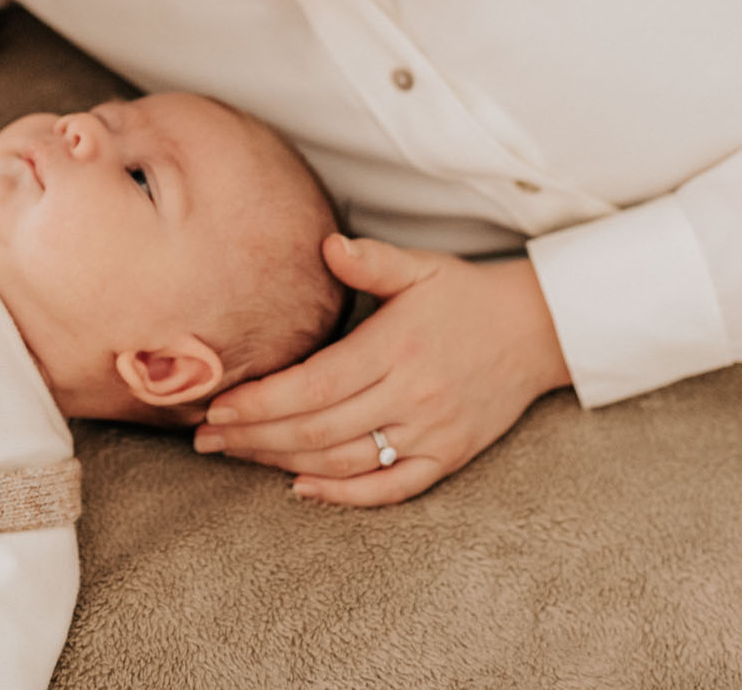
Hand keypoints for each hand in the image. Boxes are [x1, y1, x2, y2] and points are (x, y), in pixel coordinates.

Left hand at [194, 237, 569, 505]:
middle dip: (255, 437)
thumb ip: (372, 259)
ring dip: (284, 463)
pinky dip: (346, 495)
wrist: (536, 331)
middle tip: (205, 438)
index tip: (218, 406)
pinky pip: (392, 488)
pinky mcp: (447, 456)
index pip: (314, 384)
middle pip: (319, 429)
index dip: (262, 401)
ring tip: (237, 456)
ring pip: (346, 460)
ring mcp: (431, 431)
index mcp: (396, 347)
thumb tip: (327, 246)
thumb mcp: (421, 266)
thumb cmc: (464, 295)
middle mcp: (412, 394)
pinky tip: (303, 489)